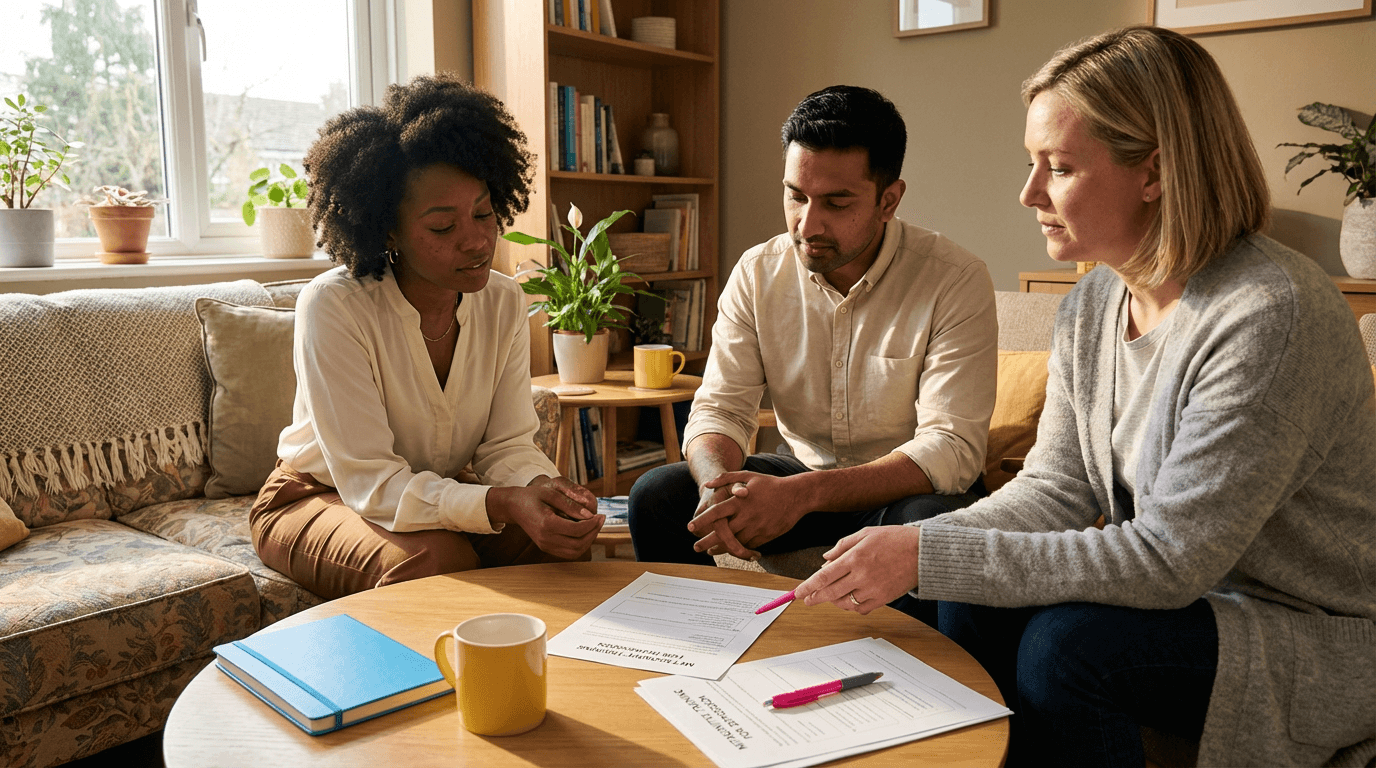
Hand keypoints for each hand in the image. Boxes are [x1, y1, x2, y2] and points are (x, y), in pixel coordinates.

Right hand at [487, 480, 602, 559]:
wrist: (514, 506)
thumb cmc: (532, 496)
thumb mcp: (552, 493)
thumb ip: (570, 505)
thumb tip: (589, 515)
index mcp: (547, 524)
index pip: (577, 530)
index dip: (592, 524)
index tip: (600, 515)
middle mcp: (546, 539)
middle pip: (578, 544)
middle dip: (593, 532)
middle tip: (600, 520)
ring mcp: (545, 545)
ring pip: (575, 552)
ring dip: (588, 541)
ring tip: (594, 526)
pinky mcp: (546, 548)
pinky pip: (568, 553)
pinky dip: (580, 545)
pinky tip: (584, 532)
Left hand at [687, 472, 805, 558]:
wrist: (796, 496)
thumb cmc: (770, 484)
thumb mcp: (748, 475)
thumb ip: (726, 478)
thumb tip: (707, 484)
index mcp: (740, 501)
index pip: (716, 512)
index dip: (702, 521)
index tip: (690, 527)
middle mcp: (747, 516)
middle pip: (722, 532)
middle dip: (706, 541)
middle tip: (695, 547)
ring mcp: (756, 527)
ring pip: (734, 543)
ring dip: (720, 548)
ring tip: (709, 551)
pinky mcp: (765, 536)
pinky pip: (747, 546)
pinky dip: (737, 549)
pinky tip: (728, 550)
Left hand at [793, 526, 921, 614]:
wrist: (923, 553)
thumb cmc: (894, 539)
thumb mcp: (866, 534)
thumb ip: (843, 546)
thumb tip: (825, 560)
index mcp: (855, 558)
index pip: (823, 577)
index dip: (807, 586)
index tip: (798, 592)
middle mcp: (862, 575)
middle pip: (830, 593)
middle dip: (815, 598)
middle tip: (807, 599)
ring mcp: (872, 589)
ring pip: (844, 603)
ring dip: (833, 600)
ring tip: (830, 595)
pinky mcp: (883, 599)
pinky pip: (860, 609)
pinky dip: (851, 606)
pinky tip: (849, 599)